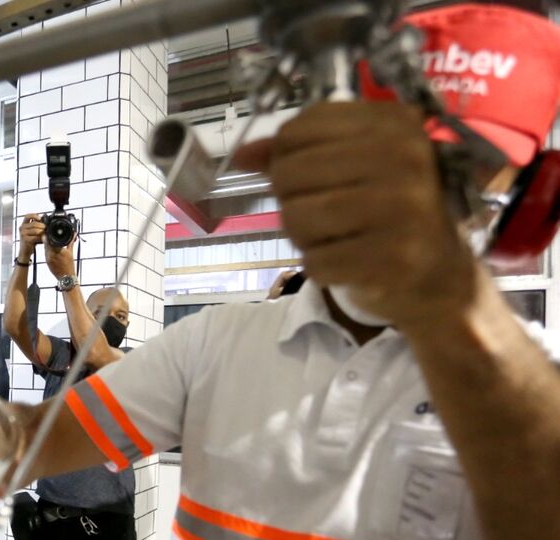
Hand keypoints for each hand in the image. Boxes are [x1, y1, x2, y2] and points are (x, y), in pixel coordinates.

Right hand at [18, 214, 45, 258]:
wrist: (25, 251)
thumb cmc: (30, 241)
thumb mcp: (32, 231)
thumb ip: (36, 225)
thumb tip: (44, 218)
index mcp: (23, 224)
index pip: (27, 216)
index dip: (34, 215)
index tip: (40, 218)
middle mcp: (22, 228)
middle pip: (34, 223)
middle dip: (42, 226)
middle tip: (46, 228)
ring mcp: (23, 234)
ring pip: (36, 230)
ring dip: (42, 232)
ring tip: (45, 234)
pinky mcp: (26, 240)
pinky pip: (36, 237)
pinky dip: (41, 238)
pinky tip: (43, 239)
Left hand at [44, 237, 75, 279]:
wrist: (66, 277)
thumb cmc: (70, 265)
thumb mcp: (71, 253)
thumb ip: (71, 243)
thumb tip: (74, 234)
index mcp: (58, 250)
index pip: (50, 239)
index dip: (49, 235)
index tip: (51, 233)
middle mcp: (52, 253)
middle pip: (46, 243)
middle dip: (48, 240)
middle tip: (51, 237)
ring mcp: (48, 258)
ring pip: (45, 248)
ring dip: (47, 245)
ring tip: (52, 245)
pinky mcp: (47, 262)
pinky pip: (45, 254)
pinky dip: (47, 251)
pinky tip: (51, 251)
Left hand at [234, 102, 473, 328]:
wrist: (439, 276)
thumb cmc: (386, 213)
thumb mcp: (349, 169)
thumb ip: (293, 156)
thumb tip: (241, 156)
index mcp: (392, 122)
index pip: (297, 130)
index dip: (285, 160)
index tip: (311, 178)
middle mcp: (403, 156)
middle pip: (288, 174)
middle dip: (292, 201)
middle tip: (325, 215)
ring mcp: (403, 207)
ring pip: (295, 217)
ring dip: (303, 237)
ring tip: (335, 237)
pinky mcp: (394, 256)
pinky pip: (314, 261)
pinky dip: (320, 267)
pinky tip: (348, 262)